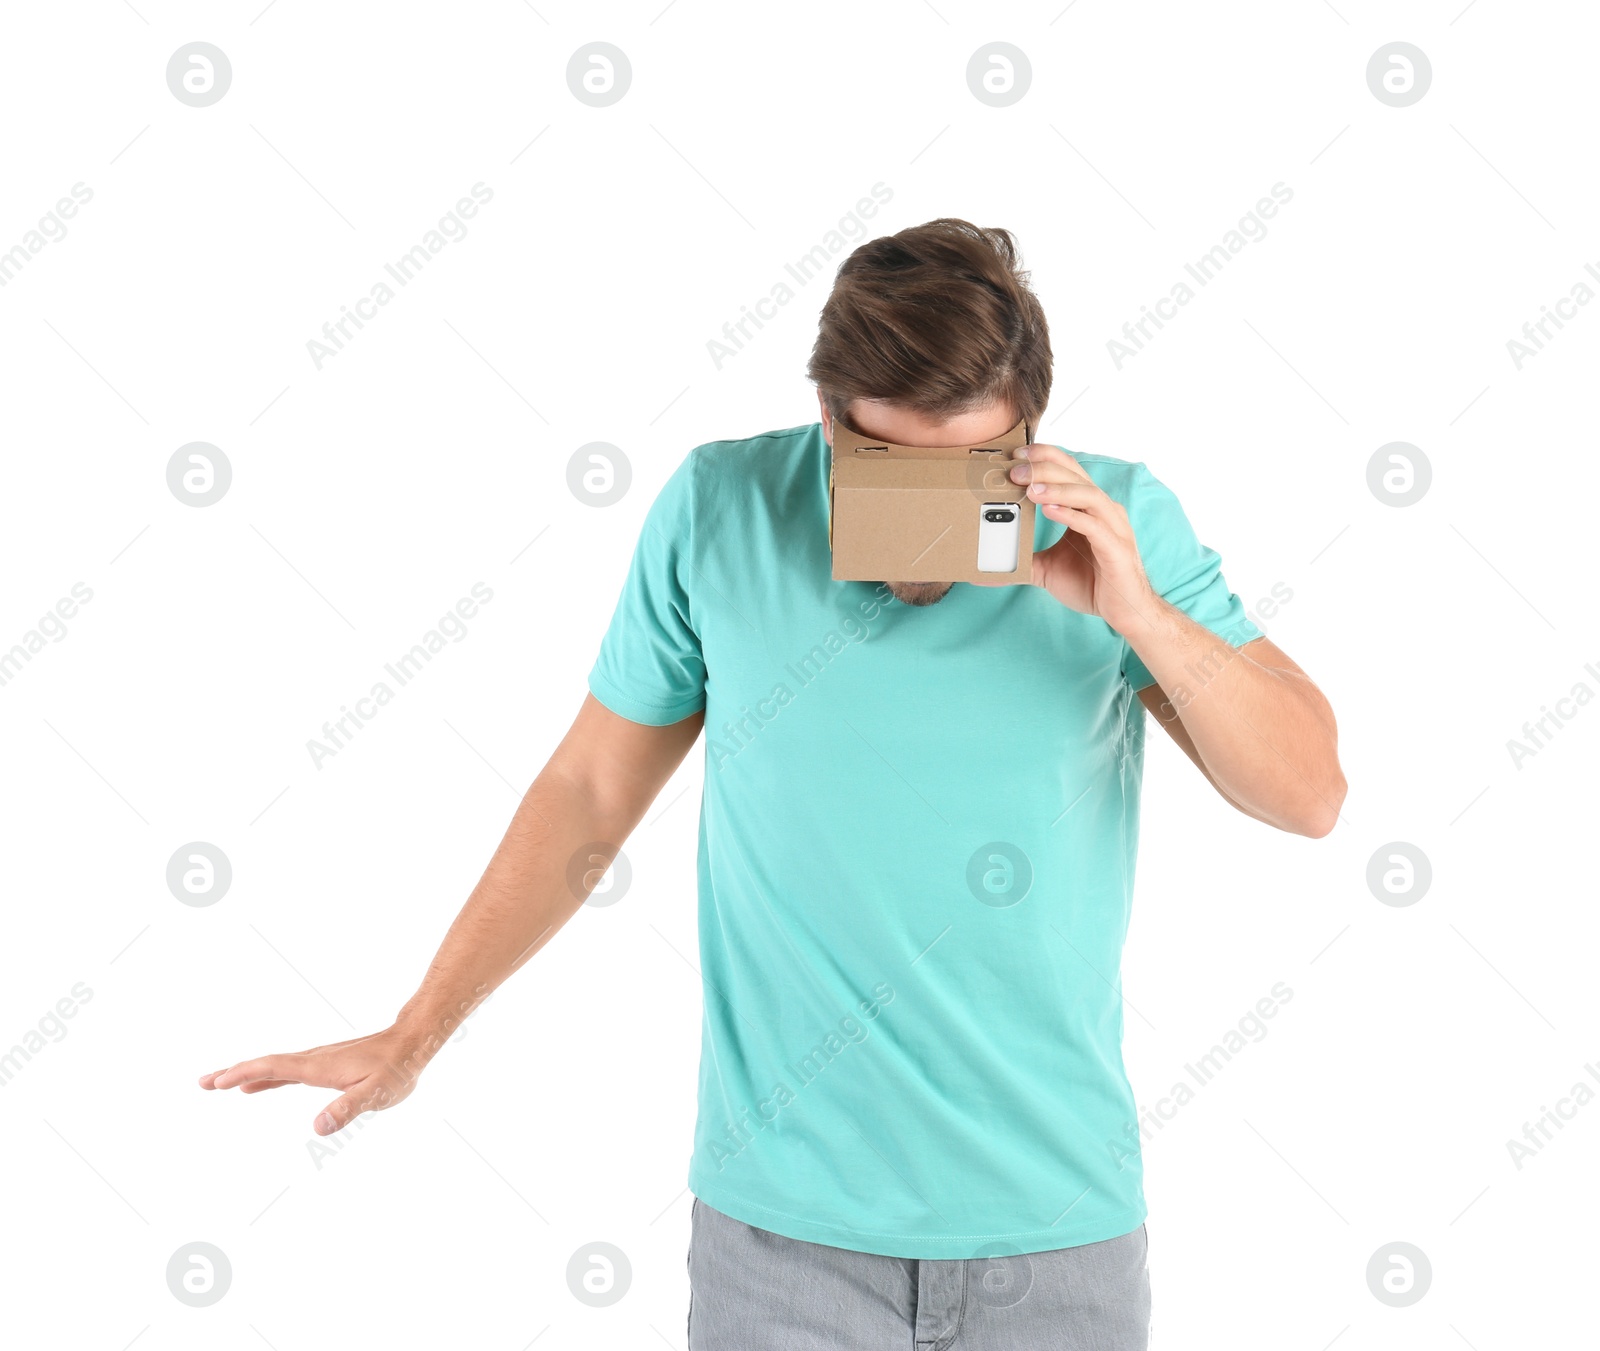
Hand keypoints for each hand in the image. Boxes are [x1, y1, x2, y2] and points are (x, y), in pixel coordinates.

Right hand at [199, 1024, 429, 1136]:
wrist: (411, 1044)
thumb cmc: (396, 1069)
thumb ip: (348, 1109)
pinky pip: (286, 1071)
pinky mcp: (324, 1066)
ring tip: (218, 1083)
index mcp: (317, 1066)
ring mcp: (317, 1062)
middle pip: (265, 1064)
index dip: (245, 1073)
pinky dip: (265, 1077)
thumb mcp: (376, 1093)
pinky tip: (255, 1087)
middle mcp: (312, 1060)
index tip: (218, 1081)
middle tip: (203, 1082)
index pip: (273, 1067)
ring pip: (273, 1066)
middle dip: (233, 1073)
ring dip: (245, 1074)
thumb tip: (318, 1127)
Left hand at [1001, 444, 1159, 634]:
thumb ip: (1022, 562)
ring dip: (1057, 489)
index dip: (1046, 458)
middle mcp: (1103, 511)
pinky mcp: (1116, 548)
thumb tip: (987, 571)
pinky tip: (1049, 510)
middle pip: (1076, 477)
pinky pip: (1094, 525)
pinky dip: (1071, 515)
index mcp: (1089, 508)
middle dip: (1044, 469)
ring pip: (1087, 495)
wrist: (1124, 612)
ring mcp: (1113, 527)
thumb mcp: (1047, 570)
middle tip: (1015, 469)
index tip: (1017, 454)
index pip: (1069, 471)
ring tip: (1030, 489)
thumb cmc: (1092, 585)